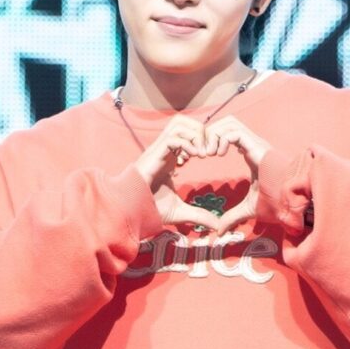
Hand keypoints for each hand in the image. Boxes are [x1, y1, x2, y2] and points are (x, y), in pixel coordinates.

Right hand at [134, 114, 219, 231]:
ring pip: (179, 123)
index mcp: (171, 156)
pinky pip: (173, 137)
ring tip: (201, 154)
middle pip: (185, 121)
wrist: (131, 208)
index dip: (201, 139)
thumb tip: (218, 226)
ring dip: (195, 135)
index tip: (208, 157)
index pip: (188, 132)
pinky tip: (193, 158)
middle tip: (208, 151)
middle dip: (201, 131)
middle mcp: (166, 148)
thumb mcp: (181, 211)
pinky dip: (187, 143)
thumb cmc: (151, 207)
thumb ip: (200, 215)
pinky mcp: (155, 153)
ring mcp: (159, 148)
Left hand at [204, 115, 270, 235]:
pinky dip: (222, 139)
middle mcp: (252, 143)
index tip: (202, 157)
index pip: (227, 134)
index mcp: (250, 152)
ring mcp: (255, 142)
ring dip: (214, 135)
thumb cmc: (277, 201)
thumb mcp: (248, 209)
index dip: (212, 141)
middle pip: (226, 122)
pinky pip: (234, 131)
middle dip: (210, 133)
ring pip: (229, 122)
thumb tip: (219, 231)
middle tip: (202, 153)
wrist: (292, 199)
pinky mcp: (257, 145)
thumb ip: (232, 217)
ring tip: (208, 153)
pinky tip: (218, 154)